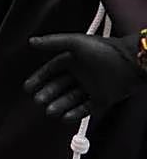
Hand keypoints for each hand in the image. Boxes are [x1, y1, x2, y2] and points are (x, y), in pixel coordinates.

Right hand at [25, 33, 145, 121]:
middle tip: (38, 101)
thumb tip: (31, 41)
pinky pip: (86, 109)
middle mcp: (80, 74)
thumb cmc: (103, 50)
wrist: (131, 63)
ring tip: (50, 112)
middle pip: (59, 86)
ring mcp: (92, 88)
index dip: (39, 78)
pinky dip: (75, 113)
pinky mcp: (103, 100)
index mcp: (73, 60)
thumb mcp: (75, 42)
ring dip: (59, 105)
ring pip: (71, 99)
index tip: (28, 87)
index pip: (51, 70)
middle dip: (48, 94)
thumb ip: (53, 42)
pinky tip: (65, 117)